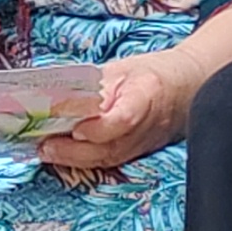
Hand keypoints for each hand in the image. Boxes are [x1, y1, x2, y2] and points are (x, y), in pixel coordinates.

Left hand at [36, 50, 192, 175]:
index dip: (98, 129)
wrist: (186, 88)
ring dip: (74, 159)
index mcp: (146, 94)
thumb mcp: (121, 69)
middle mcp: (147, 126)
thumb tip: (58, 100)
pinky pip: (109, 161)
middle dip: (74, 150)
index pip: (124, 118)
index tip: (75, 130)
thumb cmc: (150, 73)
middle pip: (110, 146)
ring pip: (107, 159)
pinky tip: (63, 155)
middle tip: (45, 145)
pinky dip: (83, 160)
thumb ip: (94, 86)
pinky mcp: (137, 154)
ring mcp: (143, 144)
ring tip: (46, 151)